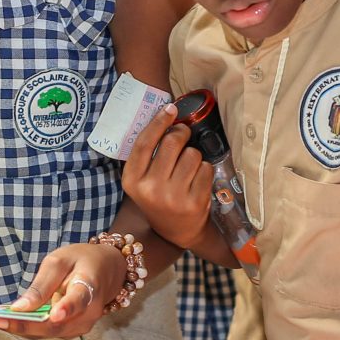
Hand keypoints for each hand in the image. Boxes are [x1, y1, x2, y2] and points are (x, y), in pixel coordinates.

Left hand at [7, 240, 126, 337]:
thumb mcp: (60, 261)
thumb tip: (20, 308)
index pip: (79, 300)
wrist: (107, 272)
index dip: (67, 308)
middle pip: (53, 325)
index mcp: (89, 287)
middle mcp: (88, 313)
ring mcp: (81, 326)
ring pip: (47, 332)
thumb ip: (41, 285)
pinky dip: (26, 326)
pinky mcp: (72, 331)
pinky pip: (47, 331)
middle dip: (21, 324)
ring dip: (18, 327)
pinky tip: (5, 319)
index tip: (54, 313)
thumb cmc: (81, 261)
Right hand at [120, 107, 211, 250]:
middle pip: (171, 142)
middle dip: (181, 133)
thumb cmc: (160, 197)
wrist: (178, 232)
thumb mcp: (143, 180)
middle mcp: (150, 189)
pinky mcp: (195, 202)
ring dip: (194, 155)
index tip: (170, 108)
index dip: (158, 122)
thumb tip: (167, 114)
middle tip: (183, 134)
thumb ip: (149, 154)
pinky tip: (197, 180)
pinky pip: (206, 168)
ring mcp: (173, 197)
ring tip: (188, 167)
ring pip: (192, 154)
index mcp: (132, 181)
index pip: (144, 143)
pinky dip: (205, 169)